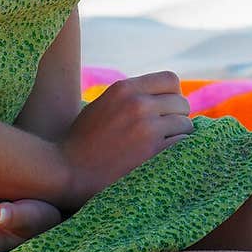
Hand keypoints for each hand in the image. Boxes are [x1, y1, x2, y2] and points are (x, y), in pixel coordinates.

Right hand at [59, 70, 193, 210]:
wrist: (65, 171)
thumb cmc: (82, 142)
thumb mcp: (104, 105)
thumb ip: (131, 97)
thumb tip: (163, 98)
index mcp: (125, 88)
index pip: (171, 80)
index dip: (172, 96)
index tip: (166, 111)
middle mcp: (138, 103)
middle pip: (182, 103)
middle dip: (177, 118)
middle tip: (165, 135)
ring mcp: (147, 128)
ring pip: (186, 125)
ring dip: (179, 137)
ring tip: (163, 149)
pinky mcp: (153, 153)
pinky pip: (184, 145)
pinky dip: (179, 153)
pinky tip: (166, 161)